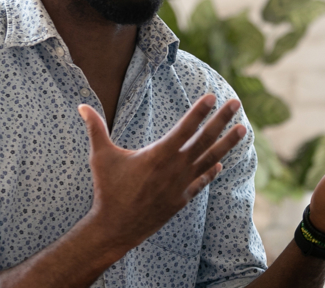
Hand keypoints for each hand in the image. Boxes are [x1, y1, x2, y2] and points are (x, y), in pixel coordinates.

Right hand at [78, 94, 246, 248]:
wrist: (115, 227)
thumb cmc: (107, 189)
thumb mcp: (101, 156)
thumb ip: (95, 128)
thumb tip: (81, 106)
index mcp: (159, 154)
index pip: (185, 127)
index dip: (200, 111)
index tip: (213, 96)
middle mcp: (175, 168)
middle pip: (204, 139)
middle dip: (222, 120)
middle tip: (236, 103)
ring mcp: (181, 185)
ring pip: (210, 159)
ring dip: (227, 144)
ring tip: (243, 129)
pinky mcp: (181, 199)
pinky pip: (201, 182)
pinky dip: (211, 171)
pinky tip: (219, 164)